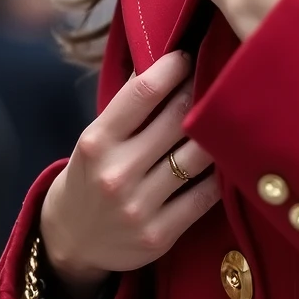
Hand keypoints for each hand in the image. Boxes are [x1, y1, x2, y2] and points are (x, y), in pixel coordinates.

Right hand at [39, 52, 218, 298]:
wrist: (70, 241)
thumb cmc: (91, 175)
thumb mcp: (97, 137)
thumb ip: (129, 106)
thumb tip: (169, 59)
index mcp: (98, 141)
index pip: (144, 92)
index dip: (173, 68)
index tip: (188, 57)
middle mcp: (116, 172)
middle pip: (178, 119)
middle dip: (202, 93)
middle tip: (218, 80)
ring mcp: (138, 206)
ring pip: (197, 157)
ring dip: (217, 133)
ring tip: (228, 117)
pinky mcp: (159, 235)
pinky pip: (205, 196)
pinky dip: (220, 175)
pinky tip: (226, 159)